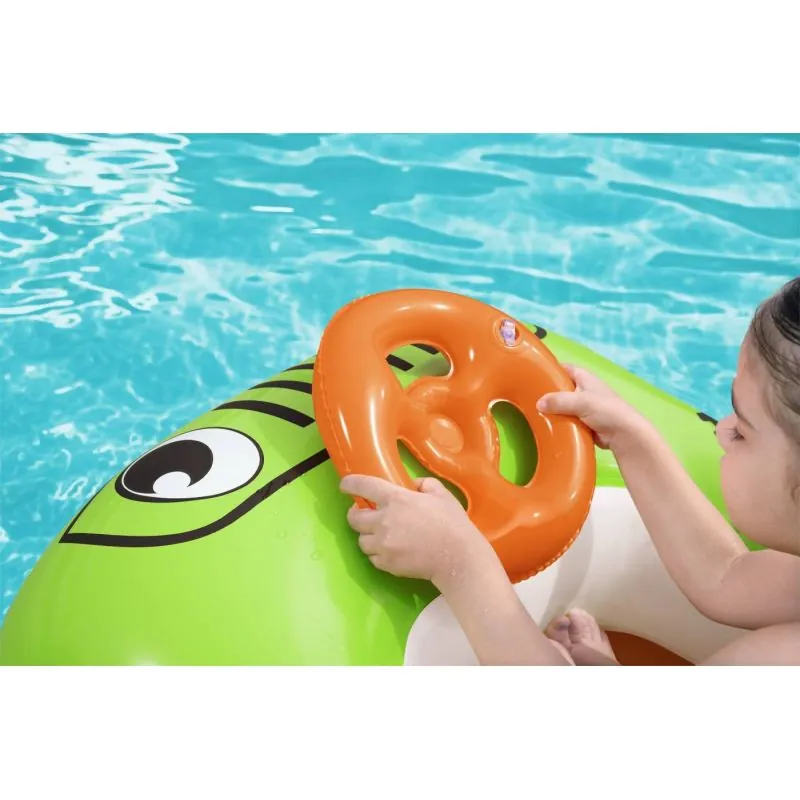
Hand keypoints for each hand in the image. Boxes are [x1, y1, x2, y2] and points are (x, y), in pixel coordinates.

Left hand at [339, 474, 492, 586]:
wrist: (457, 557)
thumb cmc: (451, 522)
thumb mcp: (441, 493)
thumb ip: (423, 484)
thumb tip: (412, 486)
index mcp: (396, 499)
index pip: (363, 486)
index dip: (350, 484)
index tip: (345, 485)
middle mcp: (383, 521)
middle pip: (354, 518)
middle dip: (356, 514)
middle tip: (365, 513)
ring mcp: (382, 544)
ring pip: (361, 540)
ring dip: (368, 535)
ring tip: (381, 535)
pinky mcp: (386, 563)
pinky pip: (372, 557)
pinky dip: (378, 553)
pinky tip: (391, 550)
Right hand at [536, 364, 651, 452]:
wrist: (624, 434)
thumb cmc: (606, 411)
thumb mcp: (581, 402)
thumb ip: (559, 401)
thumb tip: (538, 403)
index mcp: (584, 378)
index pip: (564, 368)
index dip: (550, 370)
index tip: (534, 375)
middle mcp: (583, 390)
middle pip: (560, 388)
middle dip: (548, 392)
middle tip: (529, 397)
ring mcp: (583, 407)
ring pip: (562, 405)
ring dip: (552, 410)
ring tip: (534, 413)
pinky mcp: (583, 421)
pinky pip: (566, 419)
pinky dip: (558, 421)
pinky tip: (546, 426)